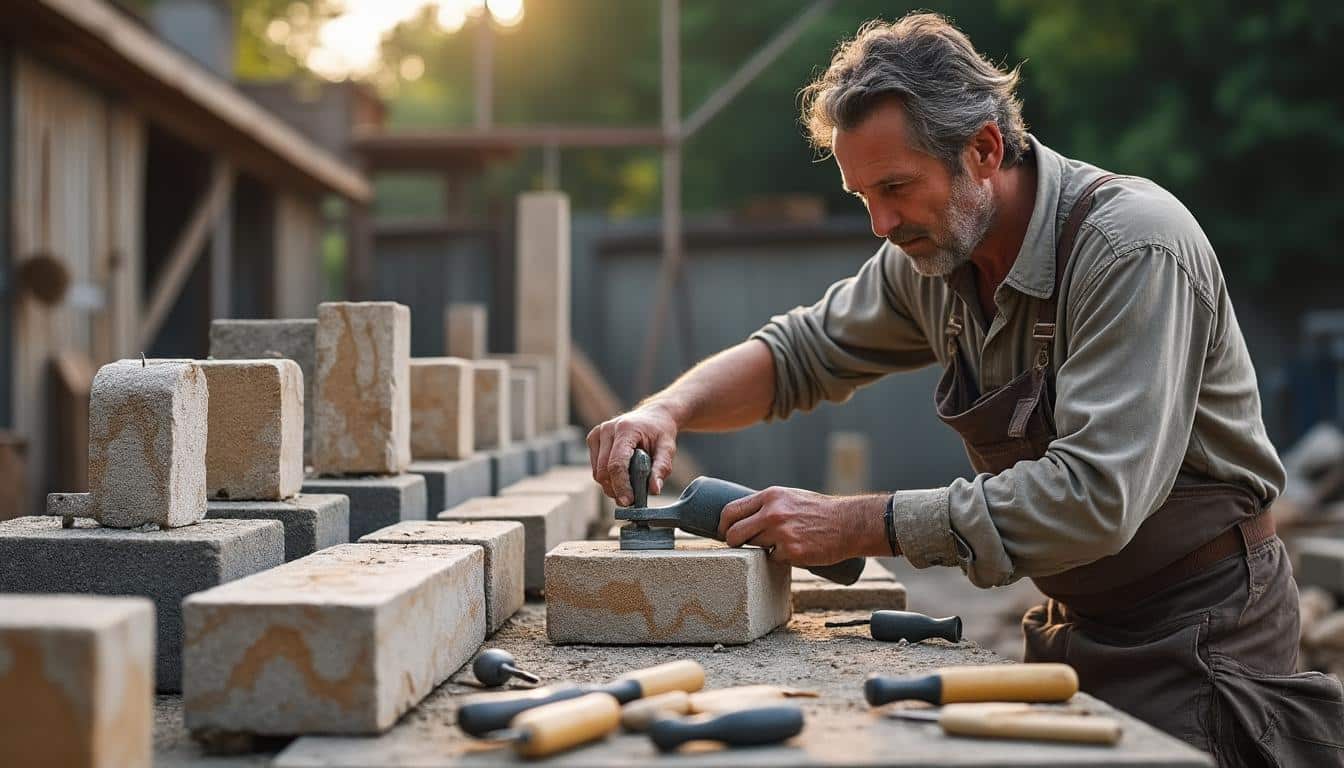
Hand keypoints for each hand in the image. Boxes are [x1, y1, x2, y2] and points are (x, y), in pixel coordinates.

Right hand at [587, 404, 678, 505]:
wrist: (653, 416)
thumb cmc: (660, 432)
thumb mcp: (668, 448)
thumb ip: (662, 468)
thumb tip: (654, 490)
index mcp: (626, 429)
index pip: (617, 463)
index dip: (621, 485)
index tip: (628, 501)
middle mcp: (607, 429)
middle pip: (603, 470)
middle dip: (615, 489)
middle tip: (631, 500)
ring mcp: (598, 433)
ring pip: (597, 471)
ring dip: (611, 485)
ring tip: (628, 488)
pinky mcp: (593, 439)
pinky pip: (596, 467)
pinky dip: (607, 477)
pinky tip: (621, 476)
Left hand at [718, 487, 885, 565]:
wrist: (849, 524)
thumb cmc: (819, 511)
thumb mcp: (790, 497)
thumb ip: (767, 506)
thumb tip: (743, 519)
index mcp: (770, 496)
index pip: (731, 510)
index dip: (723, 525)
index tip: (724, 533)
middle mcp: (772, 513)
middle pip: (735, 534)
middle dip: (733, 544)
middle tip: (738, 548)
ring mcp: (781, 533)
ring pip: (752, 548)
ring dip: (759, 551)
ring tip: (777, 545)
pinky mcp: (791, 552)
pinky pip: (773, 560)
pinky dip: (779, 559)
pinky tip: (794, 552)